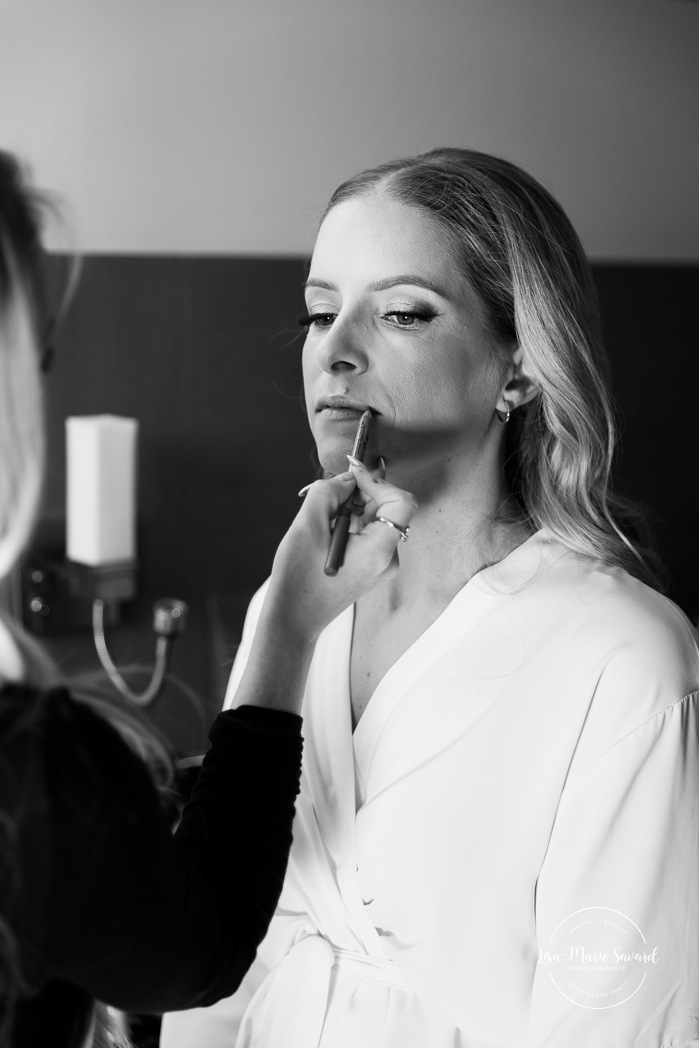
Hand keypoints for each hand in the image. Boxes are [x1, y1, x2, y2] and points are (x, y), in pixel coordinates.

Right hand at [263, 461, 417, 643]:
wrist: (294, 619)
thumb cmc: (298, 578)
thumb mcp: (308, 526)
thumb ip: (329, 492)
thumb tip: (348, 478)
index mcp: (379, 550)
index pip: (401, 502)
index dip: (378, 481)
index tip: (352, 473)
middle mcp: (388, 559)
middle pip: (389, 508)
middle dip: (362, 492)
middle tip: (332, 491)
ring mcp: (381, 565)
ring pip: (377, 519)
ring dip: (354, 506)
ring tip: (324, 515)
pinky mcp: (371, 567)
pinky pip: (369, 533)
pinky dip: (352, 521)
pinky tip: (329, 529)